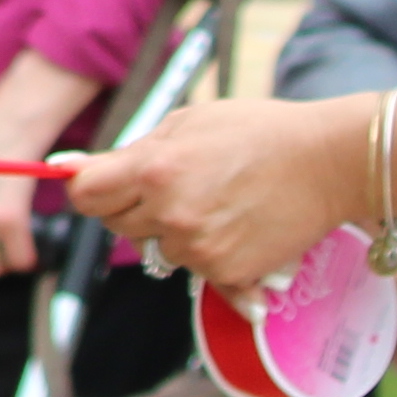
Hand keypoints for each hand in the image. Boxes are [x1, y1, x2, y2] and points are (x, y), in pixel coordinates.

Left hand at [66, 95, 361, 288]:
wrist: (329, 163)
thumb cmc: (258, 133)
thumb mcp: (186, 124)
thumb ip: (128, 153)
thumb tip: (67, 169)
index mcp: (152, 170)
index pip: (85, 197)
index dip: (92, 190)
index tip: (107, 186)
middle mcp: (169, 213)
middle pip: (117, 225)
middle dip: (135, 208)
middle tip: (177, 186)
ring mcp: (198, 247)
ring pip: (156, 249)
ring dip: (173, 232)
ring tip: (215, 203)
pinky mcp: (226, 272)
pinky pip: (194, 269)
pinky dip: (208, 254)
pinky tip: (236, 227)